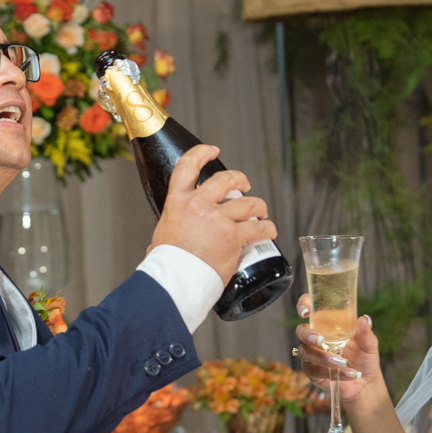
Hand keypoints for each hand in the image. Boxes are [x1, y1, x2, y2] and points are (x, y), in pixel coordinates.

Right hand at [149, 144, 277, 283]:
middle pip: (227, 180)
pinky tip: (269, 230)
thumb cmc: (167, 265)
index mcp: (177, 202)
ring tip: (261, 214)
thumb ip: (173, 225)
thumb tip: (175, 232)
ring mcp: (218, 220)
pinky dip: (268, 228)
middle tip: (245, 186)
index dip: (202, 153)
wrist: (175, 282)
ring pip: (249, 204)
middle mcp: (198, 205)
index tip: (213, 151)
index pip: (188, 166)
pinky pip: (259, 228)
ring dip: (259, 207)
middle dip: (240, 180)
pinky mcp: (234, 237)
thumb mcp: (162, 234)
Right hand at [294, 293, 382, 402]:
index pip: (311, 310)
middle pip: (301, 331)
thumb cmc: (364, 358)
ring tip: (342, 362)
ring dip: (322, 357)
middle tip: (320, 339)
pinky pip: (315, 371)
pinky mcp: (313, 373)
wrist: (365, 381)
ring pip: (305, 352)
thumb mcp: (369, 345)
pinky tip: (349, 373)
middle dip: (307, 334)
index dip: (304, 305)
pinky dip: (333, 372)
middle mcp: (317, 338)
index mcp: (328, 325)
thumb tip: (364, 319)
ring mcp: (313, 356)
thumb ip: (365, 333)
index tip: (306, 310)